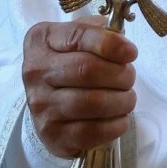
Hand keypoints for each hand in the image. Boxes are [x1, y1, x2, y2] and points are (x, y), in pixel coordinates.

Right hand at [21, 15, 137, 158]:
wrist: (46, 104)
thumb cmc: (68, 65)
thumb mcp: (75, 40)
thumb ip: (97, 32)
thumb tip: (121, 41)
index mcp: (40, 41)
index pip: (79, 37)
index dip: (111, 44)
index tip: (131, 52)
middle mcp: (35, 72)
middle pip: (88, 70)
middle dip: (120, 74)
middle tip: (129, 78)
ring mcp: (41, 106)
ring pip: (93, 102)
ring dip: (122, 100)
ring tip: (127, 98)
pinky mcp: (53, 135)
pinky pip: (93, 131)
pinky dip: (116, 125)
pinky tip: (119, 118)